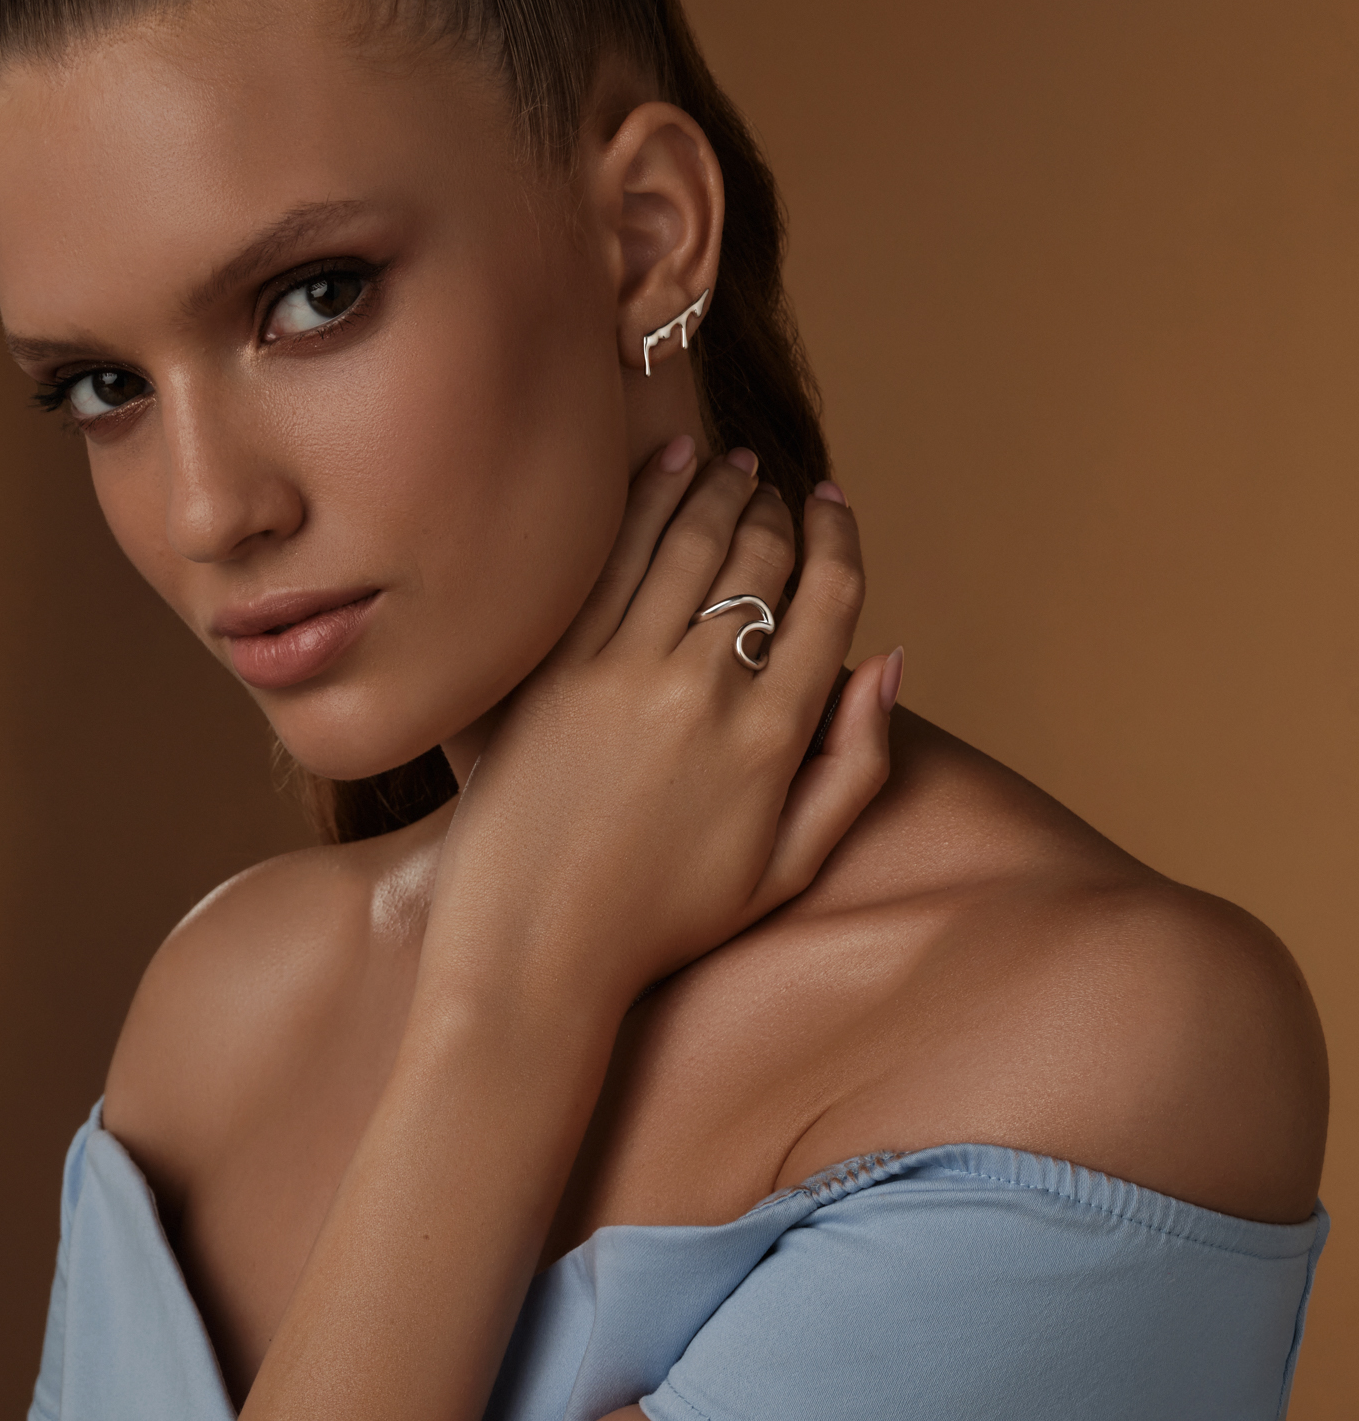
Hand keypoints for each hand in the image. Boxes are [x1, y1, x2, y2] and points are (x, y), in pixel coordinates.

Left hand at [419, 438, 896, 1023]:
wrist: (533, 955)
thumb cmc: (663, 921)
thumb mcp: (786, 869)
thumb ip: (853, 766)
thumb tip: (888, 662)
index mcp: (773, 741)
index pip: (827, 602)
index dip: (838, 538)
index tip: (832, 504)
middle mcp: (705, 694)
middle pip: (760, 560)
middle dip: (776, 508)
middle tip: (773, 484)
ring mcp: (624, 674)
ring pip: (690, 542)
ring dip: (718, 486)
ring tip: (728, 464)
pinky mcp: (556, 668)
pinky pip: (612, 558)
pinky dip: (647, 499)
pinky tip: (664, 466)